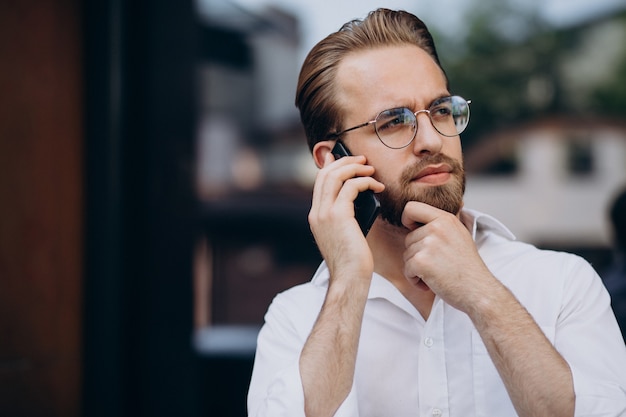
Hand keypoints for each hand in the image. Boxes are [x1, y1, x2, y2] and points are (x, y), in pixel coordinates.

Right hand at [309, 151, 384, 280]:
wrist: (350, 278)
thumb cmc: (353, 261)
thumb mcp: (345, 234)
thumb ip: (346, 216)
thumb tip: (359, 197)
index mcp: (316, 216)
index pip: (320, 182)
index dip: (331, 166)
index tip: (342, 157)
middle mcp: (316, 212)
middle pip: (326, 173)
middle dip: (345, 162)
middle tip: (363, 160)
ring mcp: (325, 213)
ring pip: (335, 176)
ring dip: (355, 168)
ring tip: (370, 169)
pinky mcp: (338, 215)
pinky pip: (351, 187)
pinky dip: (365, 181)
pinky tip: (377, 187)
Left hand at [401, 201, 496, 312]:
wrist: (479, 291)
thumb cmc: (469, 268)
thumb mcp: (459, 236)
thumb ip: (441, 225)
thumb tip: (420, 220)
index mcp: (446, 219)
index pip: (411, 208)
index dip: (407, 219)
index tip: (413, 231)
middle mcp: (436, 228)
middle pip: (408, 238)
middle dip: (418, 254)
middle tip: (437, 264)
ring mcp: (428, 244)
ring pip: (407, 255)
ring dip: (417, 269)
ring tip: (438, 274)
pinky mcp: (421, 261)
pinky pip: (407, 270)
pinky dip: (415, 280)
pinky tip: (431, 283)